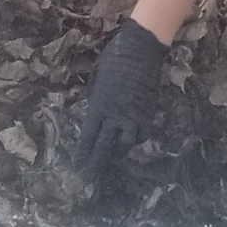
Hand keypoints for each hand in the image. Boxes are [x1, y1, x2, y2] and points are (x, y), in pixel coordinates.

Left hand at [70, 19, 166, 177]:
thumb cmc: (114, 58)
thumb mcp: (97, 78)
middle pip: (104, 147)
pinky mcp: (148, 112)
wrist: (141, 48)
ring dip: (117, 153)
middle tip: (89, 179)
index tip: (78, 166)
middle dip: (96, 164)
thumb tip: (95, 112)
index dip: (83, 154)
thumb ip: (95, 99)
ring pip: (125, 145)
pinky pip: (141, 134)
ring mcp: (133, 116)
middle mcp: (115, 116)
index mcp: (98, 106)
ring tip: (112, 158)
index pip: (88, 137)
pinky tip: (131, 139)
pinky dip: (135, 139)